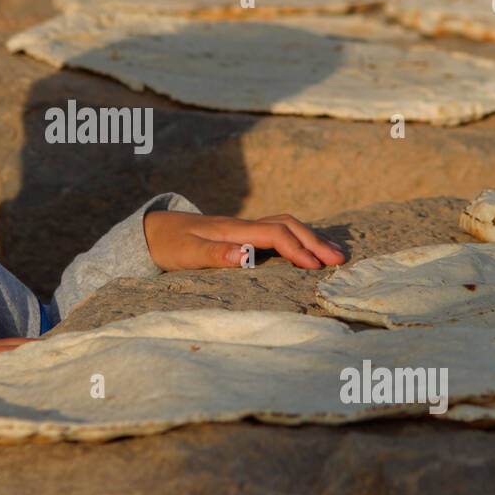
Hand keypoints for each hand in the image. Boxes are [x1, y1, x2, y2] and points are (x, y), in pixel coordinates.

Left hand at [143, 211, 345, 270]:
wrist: (154, 230)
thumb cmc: (169, 245)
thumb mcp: (187, 254)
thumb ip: (216, 256)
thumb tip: (247, 255)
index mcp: (233, 230)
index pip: (275, 234)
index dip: (298, 250)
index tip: (316, 268)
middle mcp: (243, 226)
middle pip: (288, 225)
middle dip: (315, 241)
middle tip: (340, 260)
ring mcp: (244, 228)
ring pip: (285, 225)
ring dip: (310, 238)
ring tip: (333, 256)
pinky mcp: (243, 234)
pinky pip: (278, 232)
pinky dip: (298, 238)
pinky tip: (309, 251)